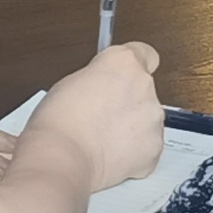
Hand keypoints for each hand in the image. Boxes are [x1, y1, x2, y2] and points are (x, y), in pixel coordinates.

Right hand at [25, 41, 168, 190]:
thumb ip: (97, 80)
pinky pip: (148, 148)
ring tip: (102, 141)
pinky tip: (110, 156)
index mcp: (124, 62)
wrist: (62, 159)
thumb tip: (102, 87)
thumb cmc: (58, 123)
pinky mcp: (154, 148)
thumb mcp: (70, 83)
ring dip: (132, 129)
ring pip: (147, 121)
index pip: (145, 54)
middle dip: (127, 103)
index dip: (134, 67)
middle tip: (101, 117)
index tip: (126, 76)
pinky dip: (134, 154)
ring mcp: (153, 118)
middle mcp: (144, 86)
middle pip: (143, 91)